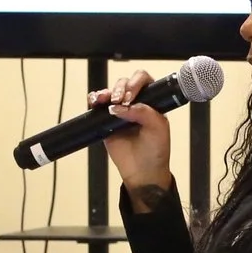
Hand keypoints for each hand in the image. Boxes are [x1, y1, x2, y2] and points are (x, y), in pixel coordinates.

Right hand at [91, 70, 174, 200]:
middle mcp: (135, 103)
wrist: (142, 172)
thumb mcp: (157, 128)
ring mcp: (120, 111)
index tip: (131, 97)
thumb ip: (143, 112)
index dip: (136, 83)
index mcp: (152, 102)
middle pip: (124, 83)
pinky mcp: (106, 121)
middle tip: (119, 101)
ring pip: (109, 92)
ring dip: (105, 92)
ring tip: (105, 101)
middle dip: (120, 88)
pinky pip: (97, 105)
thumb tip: (120, 106)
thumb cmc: (155, 150)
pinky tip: (95, 102)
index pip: (144, 80)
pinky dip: (94, 100)